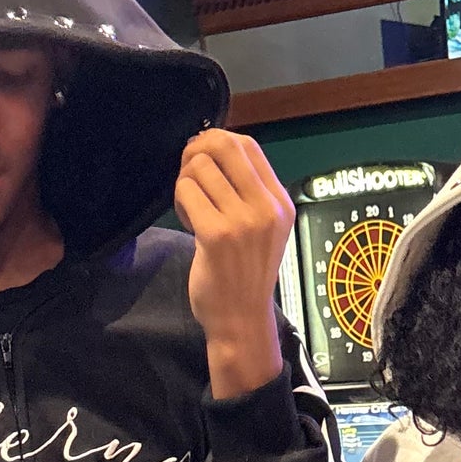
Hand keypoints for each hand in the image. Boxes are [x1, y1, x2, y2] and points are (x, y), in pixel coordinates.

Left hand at [175, 128, 294, 400]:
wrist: (242, 320)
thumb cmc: (246, 275)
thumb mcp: (262, 229)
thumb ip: (248, 193)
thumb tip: (211, 149)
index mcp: (280, 202)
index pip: (248, 145)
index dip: (218, 140)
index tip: (203, 158)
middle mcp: (266, 208)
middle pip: (223, 145)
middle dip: (196, 150)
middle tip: (188, 173)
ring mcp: (243, 222)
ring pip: (200, 168)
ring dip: (185, 181)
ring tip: (191, 207)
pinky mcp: (216, 235)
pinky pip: (187, 191)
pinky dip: (180, 200)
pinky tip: (186, 220)